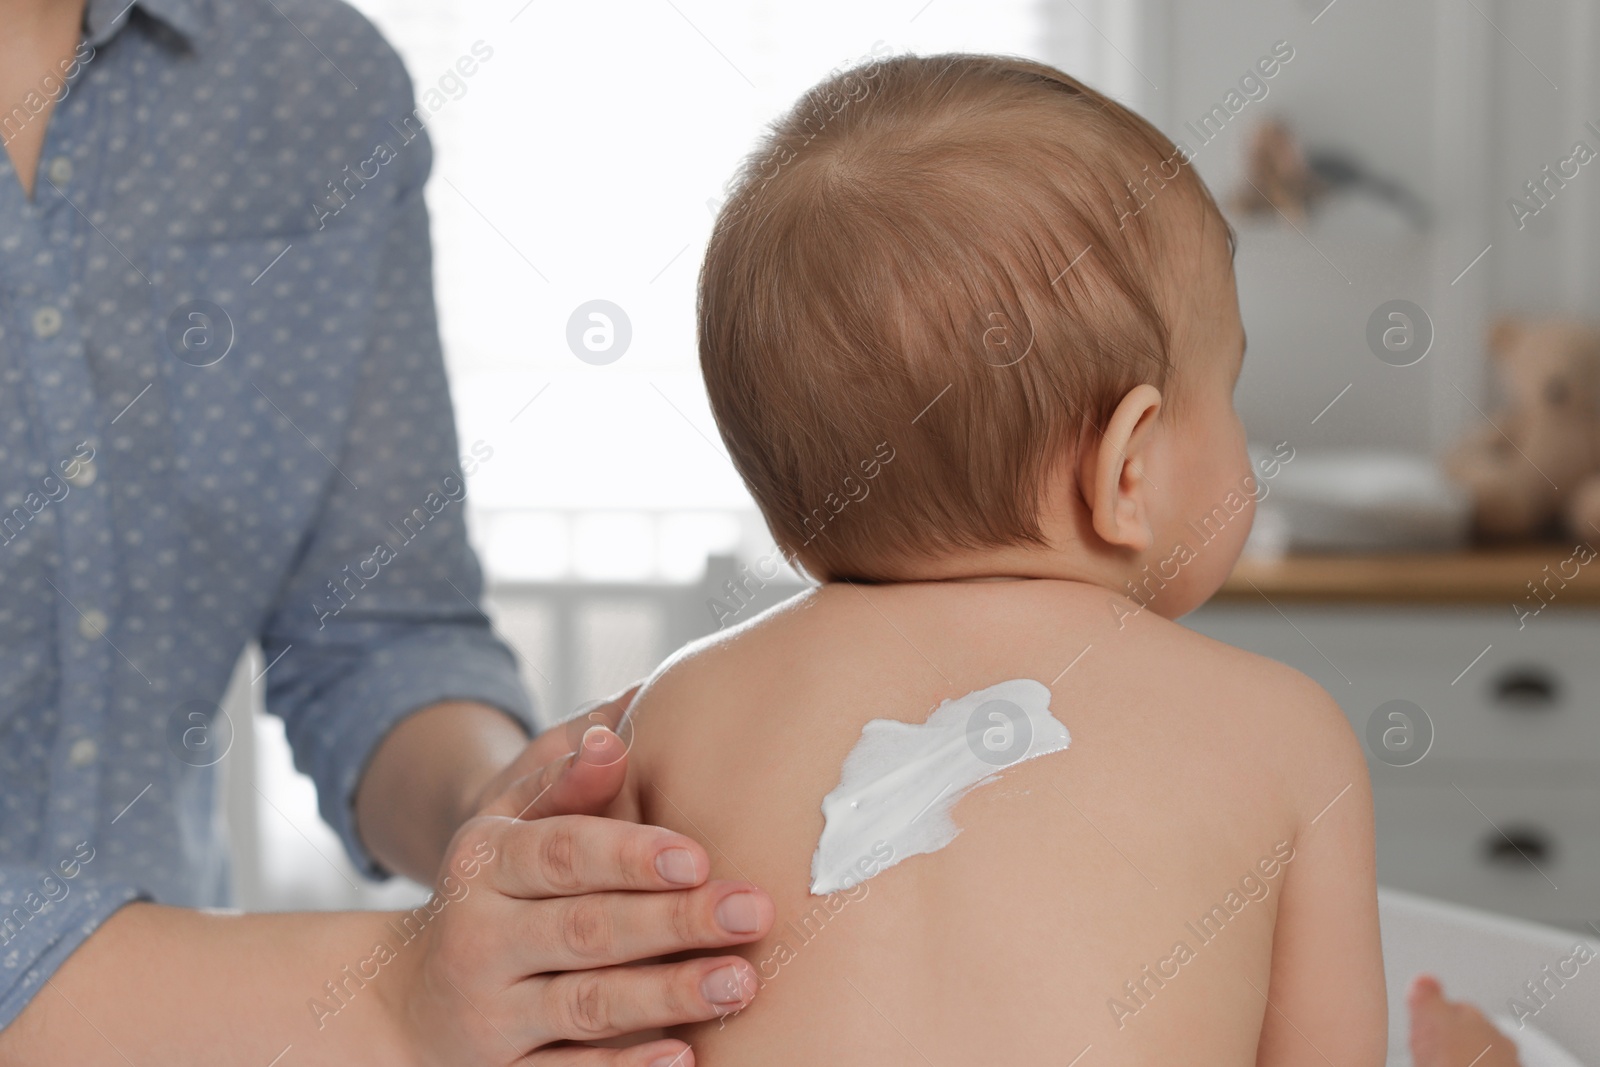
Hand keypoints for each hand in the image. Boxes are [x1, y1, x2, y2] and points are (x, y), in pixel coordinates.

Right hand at [385, 688, 773, 1065]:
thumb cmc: (492, 890)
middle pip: (585, 930)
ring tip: (741, 982)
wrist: (403, 1002)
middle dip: (673, 921)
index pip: (561, 854)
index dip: (629, 855)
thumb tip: (617, 731)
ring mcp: (491, 1015)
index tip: (699, 856)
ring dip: (668, 995)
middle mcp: (480, 939)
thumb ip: (563, 782)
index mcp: (484, 865)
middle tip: (753, 911)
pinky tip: (685, 1057)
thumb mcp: (508, 826)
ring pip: (587, 1006)